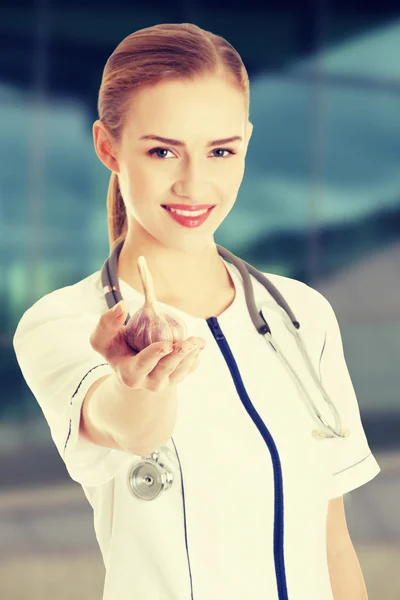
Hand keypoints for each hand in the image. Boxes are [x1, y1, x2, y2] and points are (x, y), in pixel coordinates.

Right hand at [89, 300, 206, 391]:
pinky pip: (189, 369)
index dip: (155, 355)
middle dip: (178, 356)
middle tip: (189, 343)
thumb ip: (107, 323)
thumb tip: (121, 305)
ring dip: (190, 356)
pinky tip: (200, 345)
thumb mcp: (103, 338)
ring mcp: (165, 381)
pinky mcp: (176, 376)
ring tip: (197, 341)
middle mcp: (148, 382)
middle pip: (166, 370)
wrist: (128, 364)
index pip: (142, 365)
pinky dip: (196, 358)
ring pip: (181, 371)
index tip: (167, 344)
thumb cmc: (115, 347)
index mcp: (129, 374)